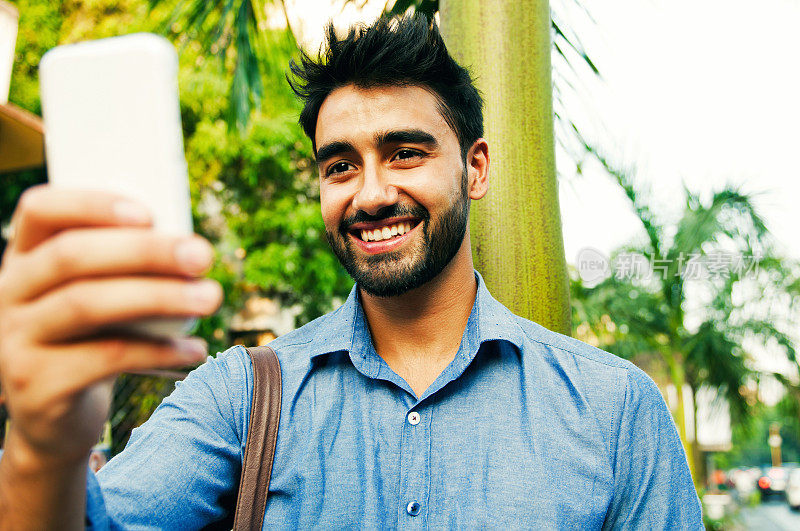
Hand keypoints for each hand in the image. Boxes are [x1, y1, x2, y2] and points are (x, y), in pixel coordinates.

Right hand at [0, 185, 221, 467]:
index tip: (150, 214)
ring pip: (87, 304)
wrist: (55, 419)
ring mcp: (13, 341)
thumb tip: (189, 250)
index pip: (39, 210)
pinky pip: (105, 358)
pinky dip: (159, 351)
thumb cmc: (90, 340)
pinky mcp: (35, 385)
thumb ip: (123, 270)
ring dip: (159, 296)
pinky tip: (196, 350)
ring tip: (211, 297)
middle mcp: (6, 294)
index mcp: (22, 258)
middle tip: (203, 254)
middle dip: (145, 251)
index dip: (90, 204)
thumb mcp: (96, 298)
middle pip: (71, 256)